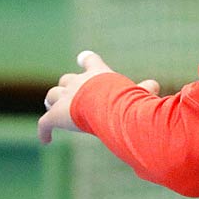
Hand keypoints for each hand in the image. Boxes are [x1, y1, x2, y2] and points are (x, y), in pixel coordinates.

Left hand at [38, 50, 159, 143]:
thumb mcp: (139, 93)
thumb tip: (154, 86)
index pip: (90, 61)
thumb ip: (144, 90)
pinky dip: (44, 131)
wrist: (107, 105)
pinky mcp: (56, 115)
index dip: (87, 60)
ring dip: (52, 102)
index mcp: (98, 74)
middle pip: (66, 80)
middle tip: (65, 92)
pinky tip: (45, 140)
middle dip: (66, 86)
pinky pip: (45, 123)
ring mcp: (65, 98)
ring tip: (51, 108)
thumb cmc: (127, 99)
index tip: (83, 57)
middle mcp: (78, 82)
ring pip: (52, 96)